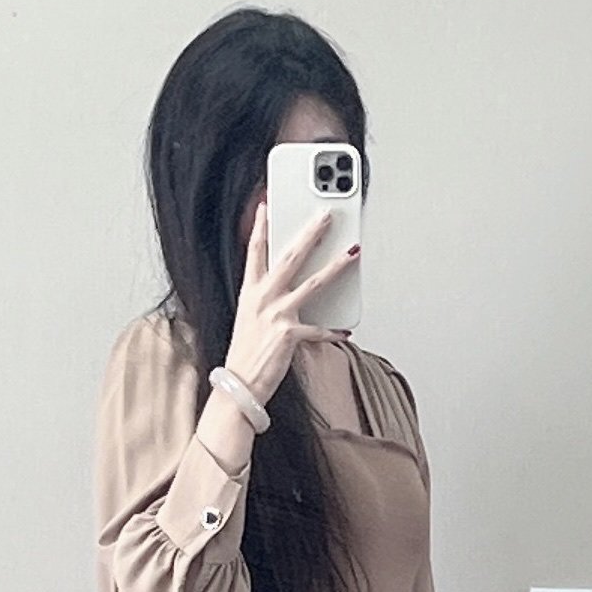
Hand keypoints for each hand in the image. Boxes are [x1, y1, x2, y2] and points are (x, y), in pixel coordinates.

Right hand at [224, 202, 359, 407]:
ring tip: (352, 253)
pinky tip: (345, 331)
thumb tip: (288, 290)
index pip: (255, 251)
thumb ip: (267, 300)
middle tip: (326, 216)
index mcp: (250, 292)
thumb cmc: (246, 356)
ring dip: (335, 266)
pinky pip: (318, 329)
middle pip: (290, 257)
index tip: (265, 205)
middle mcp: (262, 298)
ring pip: (312, 283)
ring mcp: (276, 315)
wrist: (239, 386)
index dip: (259, 227)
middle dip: (310, 233)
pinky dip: (332, 331)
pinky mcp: (288, 335)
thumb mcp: (250, 320)